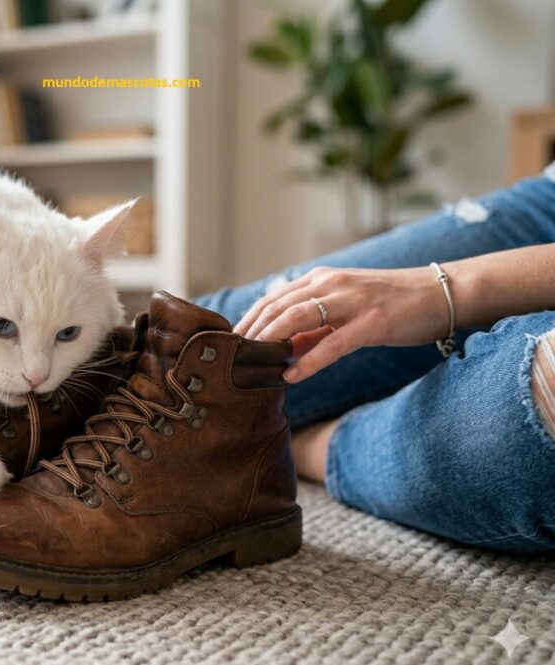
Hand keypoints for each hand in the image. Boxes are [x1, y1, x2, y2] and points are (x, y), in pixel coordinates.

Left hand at [234, 265, 449, 382]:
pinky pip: (332, 344)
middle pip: (277, 307)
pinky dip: (309, 361)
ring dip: (270, 342)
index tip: (230, 343)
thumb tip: (284, 350)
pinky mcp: (373, 322)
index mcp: (323, 279)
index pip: (273, 299)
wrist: (444, 293)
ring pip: (297, 319)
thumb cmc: (394, 305)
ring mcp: (352, 301)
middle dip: (251, 333)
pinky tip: (291, 376)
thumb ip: (315, 328)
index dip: (249, 321)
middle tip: (232, 358)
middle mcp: (332, 284)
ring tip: (252, 364)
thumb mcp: (347, 311)